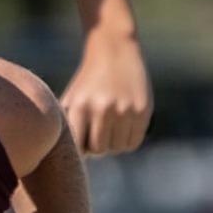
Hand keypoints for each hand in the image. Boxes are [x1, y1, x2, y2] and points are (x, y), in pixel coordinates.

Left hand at [60, 26, 151, 156]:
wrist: (114, 50)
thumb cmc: (87, 81)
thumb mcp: (72, 98)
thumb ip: (69, 128)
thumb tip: (71, 162)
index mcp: (80, 106)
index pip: (78, 148)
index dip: (80, 149)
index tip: (82, 141)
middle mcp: (102, 108)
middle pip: (98, 150)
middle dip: (97, 145)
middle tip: (98, 131)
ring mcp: (125, 110)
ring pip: (116, 148)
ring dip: (113, 143)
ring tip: (110, 126)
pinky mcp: (142, 110)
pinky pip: (132, 143)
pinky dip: (127, 140)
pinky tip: (123, 125)